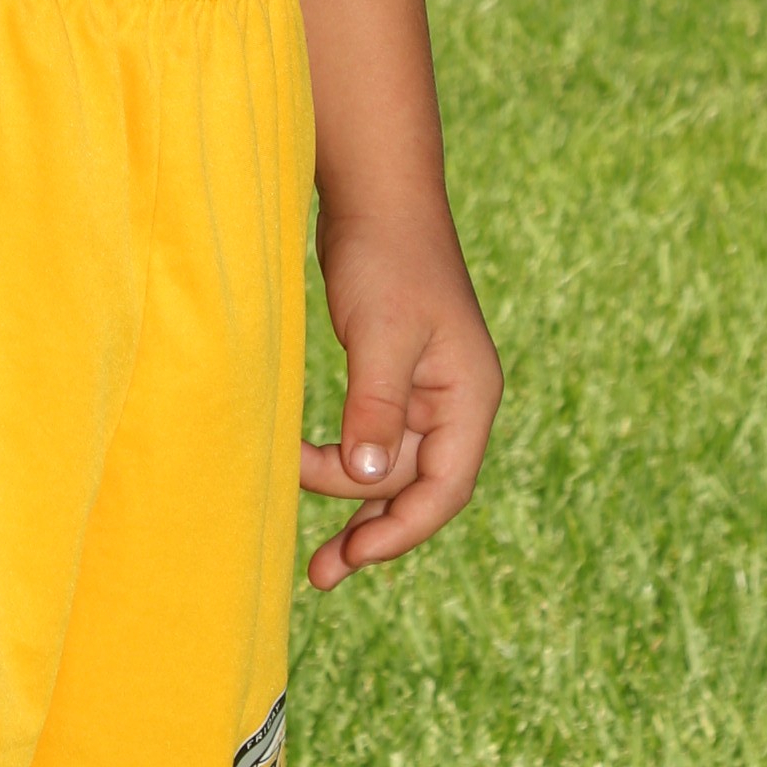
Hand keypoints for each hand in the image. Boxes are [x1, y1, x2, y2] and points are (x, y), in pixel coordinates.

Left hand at [298, 207, 501, 588]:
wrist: (374, 195)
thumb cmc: (386, 256)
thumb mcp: (381, 335)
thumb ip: (376, 408)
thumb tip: (368, 481)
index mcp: (469, 395)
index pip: (446, 487)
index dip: (403, 530)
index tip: (355, 557)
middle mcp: (454, 400)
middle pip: (416, 485)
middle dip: (370, 526)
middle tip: (320, 571)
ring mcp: (424, 389)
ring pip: (388, 464)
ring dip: (346, 491)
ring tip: (297, 515)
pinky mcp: (390, 375)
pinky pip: (371, 435)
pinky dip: (341, 457)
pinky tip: (304, 468)